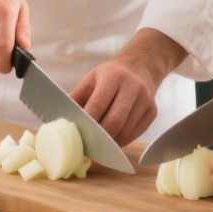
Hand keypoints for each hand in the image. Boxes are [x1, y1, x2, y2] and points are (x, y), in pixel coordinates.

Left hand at [71, 29, 186, 145]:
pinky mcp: (153, 111)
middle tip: (88, 145)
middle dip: (99, 137)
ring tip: (99, 144)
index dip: (87, 123)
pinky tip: (113, 138)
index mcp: (114, 76)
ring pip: (125, 131)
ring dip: (110, 142)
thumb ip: (76, 97)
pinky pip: (135, 134)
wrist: (141, 66)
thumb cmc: (112, 74)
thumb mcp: (91, 78)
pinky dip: (122, 140)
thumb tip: (59, 117)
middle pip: (114, 122)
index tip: (78, 135)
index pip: (98, 105)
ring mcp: (146, 100)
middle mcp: (133, 87)